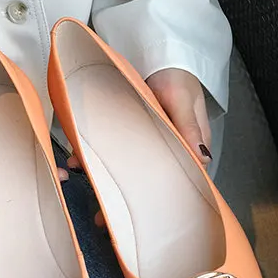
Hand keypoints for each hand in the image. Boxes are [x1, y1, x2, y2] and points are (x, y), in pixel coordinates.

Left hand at [67, 68, 211, 227]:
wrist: (159, 54)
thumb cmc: (179, 77)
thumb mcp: (183, 99)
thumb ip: (189, 127)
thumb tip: (202, 158)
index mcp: (188, 149)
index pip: (178, 184)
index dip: (159, 206)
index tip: (142, 223)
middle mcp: (166, 151)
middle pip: (147, 185)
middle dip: (125, 205)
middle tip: (104, 223)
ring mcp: (144, 144)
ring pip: (124, 172)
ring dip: (105, 186)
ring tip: (88, 202)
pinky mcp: (125, 133)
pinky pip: (107, 151)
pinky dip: (90, 158)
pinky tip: (76, 162)